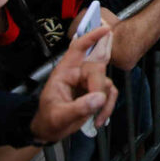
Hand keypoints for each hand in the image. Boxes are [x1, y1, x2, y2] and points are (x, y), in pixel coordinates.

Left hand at [30, 26, 117, 141]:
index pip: (78, 48)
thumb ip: (79, 107)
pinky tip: (99, 120)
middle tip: (98, 100)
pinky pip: (110, 94)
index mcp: (65, 71)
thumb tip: (99, 98)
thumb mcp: (59, 116)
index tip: (104, 29)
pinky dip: (108, 107)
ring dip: (104, 103)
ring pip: (106, 83)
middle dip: (98, 86)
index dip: (91, 37)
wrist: (50, 131)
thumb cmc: (49, 119)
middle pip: (97, 68)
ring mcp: (89, 82)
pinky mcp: (97, 92)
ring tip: (94, 118)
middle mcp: (78, 73)